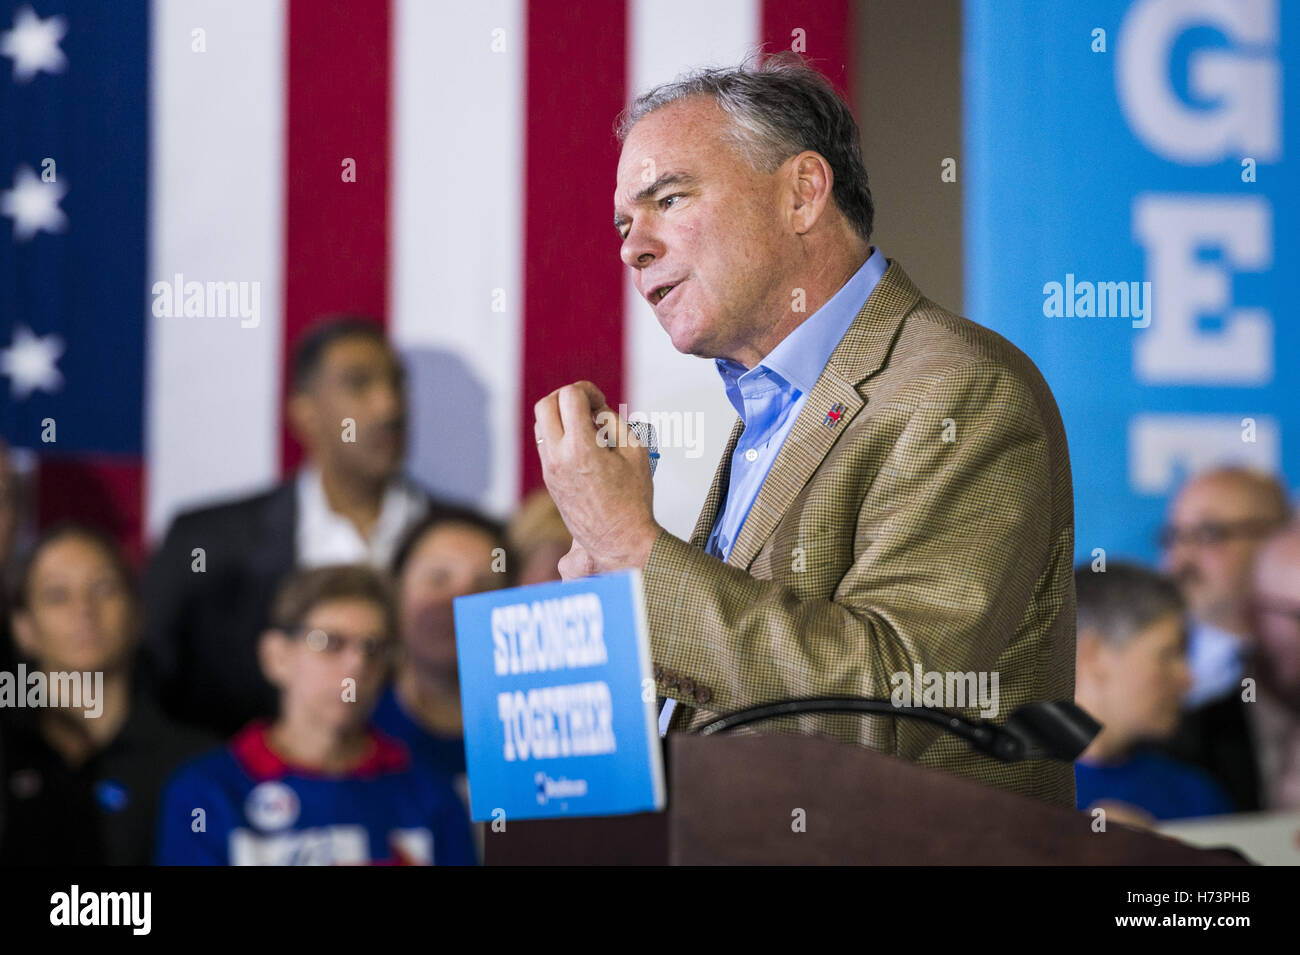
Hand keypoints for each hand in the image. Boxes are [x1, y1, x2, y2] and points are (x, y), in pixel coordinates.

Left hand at [534, 380, 659, 574]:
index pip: (570, 397)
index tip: (600, 402)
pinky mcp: (549, 479)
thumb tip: (596, 409)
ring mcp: (549, 470)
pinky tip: (583, 444)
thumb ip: (614, 421)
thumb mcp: (636, 450)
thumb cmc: (633, 500)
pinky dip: (559, 434)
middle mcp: (558, 458)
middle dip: (567, 397)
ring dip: (560, 415)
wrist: (619, 540)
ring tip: (587, 426)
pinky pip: (545, 444)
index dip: (587, 390)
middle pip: (545, 405)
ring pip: (541, 423)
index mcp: (581, 448)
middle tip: (589, 406)